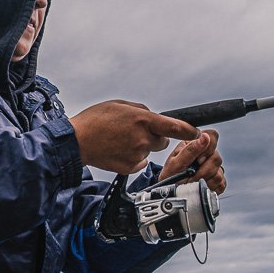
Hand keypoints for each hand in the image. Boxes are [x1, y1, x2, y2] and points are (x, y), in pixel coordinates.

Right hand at [70, 100, 197, 173]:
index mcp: (143, 120)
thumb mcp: (120, 105)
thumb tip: (153, 117)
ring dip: (141, 147)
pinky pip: (139, 162)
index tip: (197, 133)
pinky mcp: (130, 167)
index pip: (177, 128)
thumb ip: (141, 111)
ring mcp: (137, 155)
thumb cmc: (95, 120)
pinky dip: (132, 157)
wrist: (76, 142)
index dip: (190, 131)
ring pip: (149, 151)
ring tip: (120, 141)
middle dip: (156, 137)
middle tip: (137, 133)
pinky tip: (117, 151)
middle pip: (163, 142)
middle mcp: (143, 139)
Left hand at [158, 129, 225, 193]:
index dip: (208, 149)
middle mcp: (206, 154)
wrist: (169, 193)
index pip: (212, 136)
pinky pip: (221, 184)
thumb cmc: (170, 176)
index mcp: (195, 144)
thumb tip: (205, 137)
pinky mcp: (217, 180)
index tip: (198, 160)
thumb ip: (190, 150)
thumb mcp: (175, 163)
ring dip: (205, 180)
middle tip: (191, 176)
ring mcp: (213, 167)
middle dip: (203, 170)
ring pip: (219, 172)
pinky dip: (211, 187)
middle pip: (217, 158)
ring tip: (193, 182)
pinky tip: (200, 186)